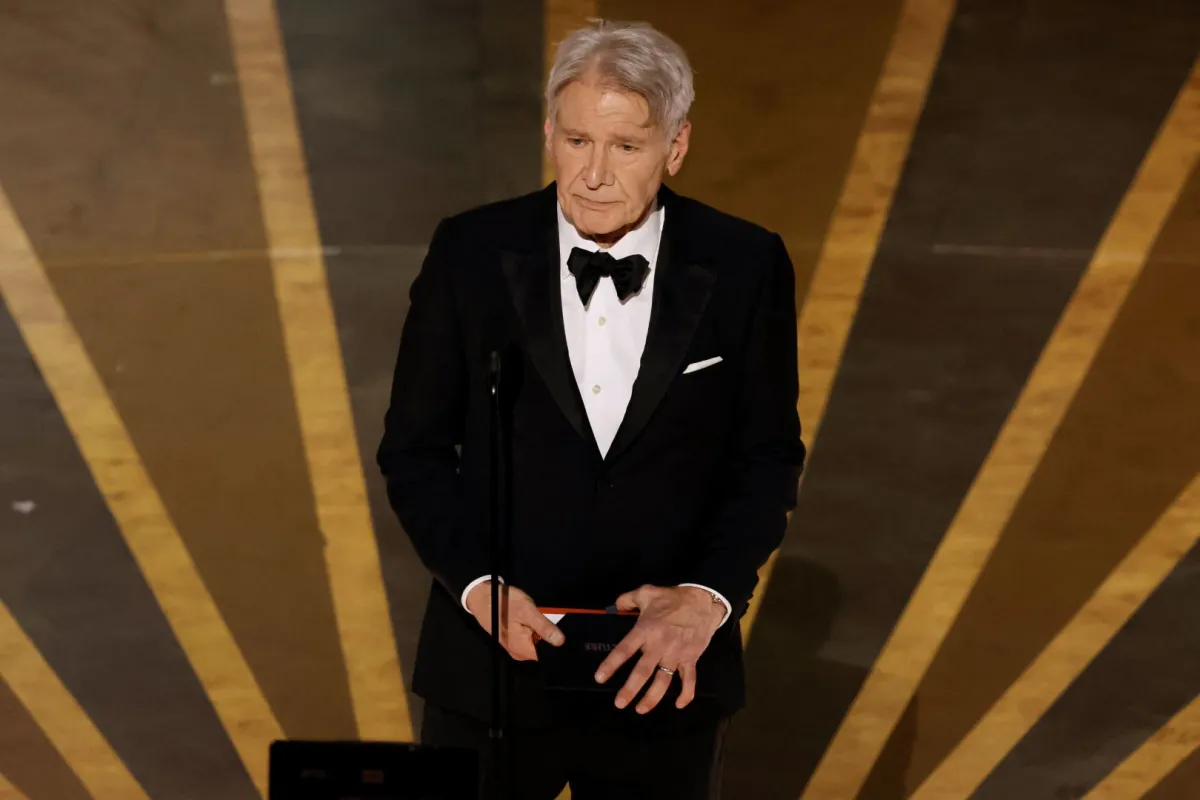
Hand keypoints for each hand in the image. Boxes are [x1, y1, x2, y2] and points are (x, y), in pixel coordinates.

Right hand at [465, 581, 563, 660]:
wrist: (482, 598)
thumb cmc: (504, 603)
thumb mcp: (527, 610)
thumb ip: (544, 627)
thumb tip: (560, 641)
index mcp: (523, 649)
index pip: (548, 655)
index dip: (556, 644)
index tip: (559, 630)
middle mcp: (520, 653)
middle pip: (543, 650)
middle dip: (549, 636)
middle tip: (545, 618)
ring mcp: (516, 649)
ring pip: (537, 644)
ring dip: (541, 632)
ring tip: (536, 618)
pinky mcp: (514, 642)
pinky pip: (530, 640)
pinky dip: (533, 631)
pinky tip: (530, 620)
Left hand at [594, 585, 723, 712]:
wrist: (703, 601)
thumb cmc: (672, 598)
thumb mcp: (647, 592)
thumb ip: (628, 599)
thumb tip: (615, 606)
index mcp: (646, 630)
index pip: (625, 650)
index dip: (611, 664)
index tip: (600, 678)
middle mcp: (659, 645)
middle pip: (643, 671)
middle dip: (630, 689)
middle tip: (619, 703)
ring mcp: (676, 654)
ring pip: (663, 681)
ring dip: (652, 697)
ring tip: (640, 709)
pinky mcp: (691, 659)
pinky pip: (689, 680)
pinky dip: (686, 694)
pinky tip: (678, 705)